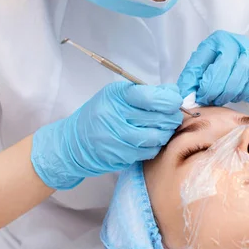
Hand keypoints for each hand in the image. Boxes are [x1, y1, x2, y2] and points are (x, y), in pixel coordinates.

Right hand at [31, 82, 182, 189]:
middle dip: (172, 116)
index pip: (151, 97)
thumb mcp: (116, 95)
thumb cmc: (99, 114)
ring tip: (162, 127)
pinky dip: (155, 145)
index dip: (169, 99)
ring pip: (158, 137)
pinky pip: (150, 151)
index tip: (174, 101)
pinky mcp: (121, 156)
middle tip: (172, 115)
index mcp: (116, 97)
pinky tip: (150, 140)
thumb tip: (173, 93)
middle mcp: (116, 117)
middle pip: (159, 118)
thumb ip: (144, 92)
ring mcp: (118, 139)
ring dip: (166, 132)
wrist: (75, 143)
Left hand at [178, 31, 248, 107]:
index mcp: (217, 41)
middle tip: (207, 100)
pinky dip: (243, 92)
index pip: (202, 59)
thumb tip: (182, 94)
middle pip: (222, 66)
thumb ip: (196, 80)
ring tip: (221, 100)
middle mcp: (234, 42)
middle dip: (213, 88)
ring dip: (228, 92)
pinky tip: (238, 97)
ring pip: (239, 74)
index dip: (195, 80)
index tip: (192, 96)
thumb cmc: (234, 72)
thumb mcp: (212, 72)